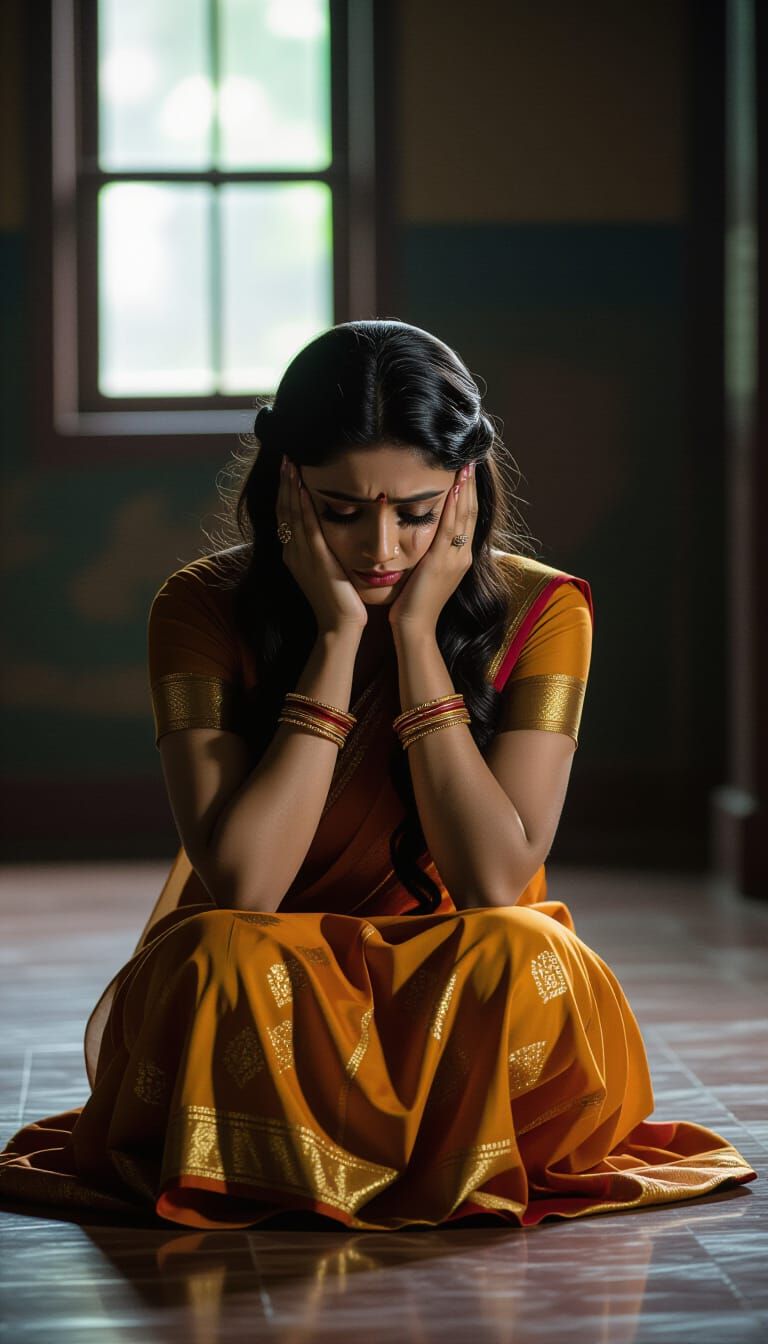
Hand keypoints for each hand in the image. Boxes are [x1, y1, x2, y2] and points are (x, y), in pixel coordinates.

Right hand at [277, 456, 368, 634]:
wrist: (338, 625)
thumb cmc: (338, 600)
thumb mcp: (325, 569)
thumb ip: (322, 550)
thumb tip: (327, 532)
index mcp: (293, 554)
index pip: (285, 516)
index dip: (284, 492)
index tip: (286, 470)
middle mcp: (293, 552)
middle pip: (284, 510)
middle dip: (284, 483)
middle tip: (284, 458)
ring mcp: (302, 556)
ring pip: (292, 515)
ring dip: (291, 488)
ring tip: (290, 465)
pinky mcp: (317, 560)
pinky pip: (308, 528)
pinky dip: (305, 507)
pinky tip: (305, 489)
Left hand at [387, 462, 476, 632]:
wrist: (414, 626)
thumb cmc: (414, 603)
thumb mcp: (427, 573)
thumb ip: (430, 554)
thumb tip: (423, 536)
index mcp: (460, 558)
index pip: (468, 518)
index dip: (469, 493)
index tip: (468, 471)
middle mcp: (463, 556)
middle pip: (471, 512)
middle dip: (471, 484)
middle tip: (471, 458)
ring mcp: (455, 559)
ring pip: (464, 516)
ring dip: (465, 488)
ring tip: (466, 464)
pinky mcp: (442, 562)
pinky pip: (450, 527)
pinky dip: (453, 505)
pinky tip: (454, 486)